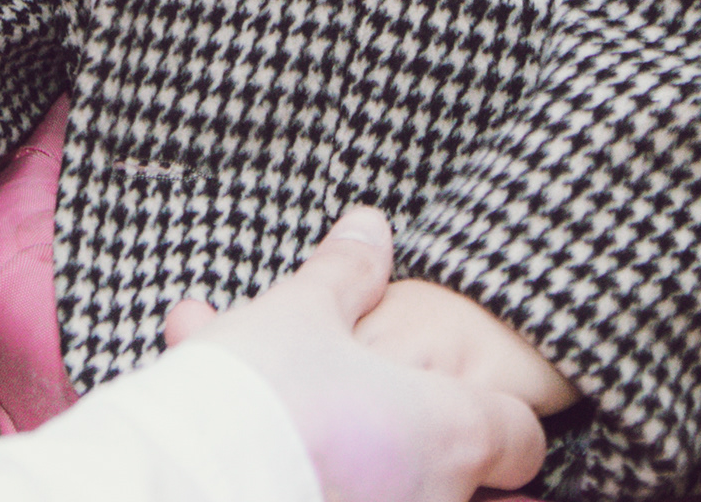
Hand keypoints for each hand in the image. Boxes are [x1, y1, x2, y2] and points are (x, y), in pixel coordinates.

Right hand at [163, 207, 550, 501]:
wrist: (182, 480)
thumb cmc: (258, 394)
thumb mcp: (302, 311)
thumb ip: (347, 273)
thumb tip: (370, 226)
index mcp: (445, 432)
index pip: (518, 440)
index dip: (501, 422)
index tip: (466, 412)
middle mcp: (433, 501)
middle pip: (464, 489)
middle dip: (423, 458)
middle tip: (376, 430)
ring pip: (399, 501)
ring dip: (368, 475)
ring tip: (307, 439)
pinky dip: (321, 489)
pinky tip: (270, 474)